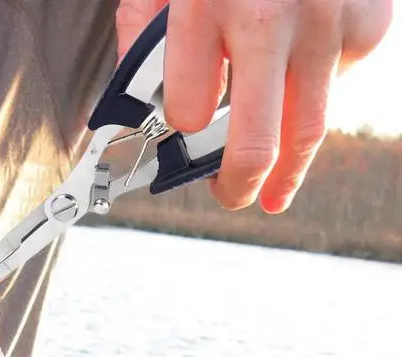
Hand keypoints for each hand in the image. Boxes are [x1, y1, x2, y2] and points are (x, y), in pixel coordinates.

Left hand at [116, 0, 392, 211]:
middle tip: (232, 197)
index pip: (190, 111)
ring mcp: (325, 22)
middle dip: (238, 185)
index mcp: (205, 5)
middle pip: (255, 143)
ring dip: (289, 170)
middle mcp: (269, 18)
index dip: (183, 133)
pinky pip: (339, 82)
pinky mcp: (366, 21)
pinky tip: (301, 72)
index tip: (183, 140)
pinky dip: (317, 89)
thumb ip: (142, 38)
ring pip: (307, 130)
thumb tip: (130, 107)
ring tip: (275, 191)